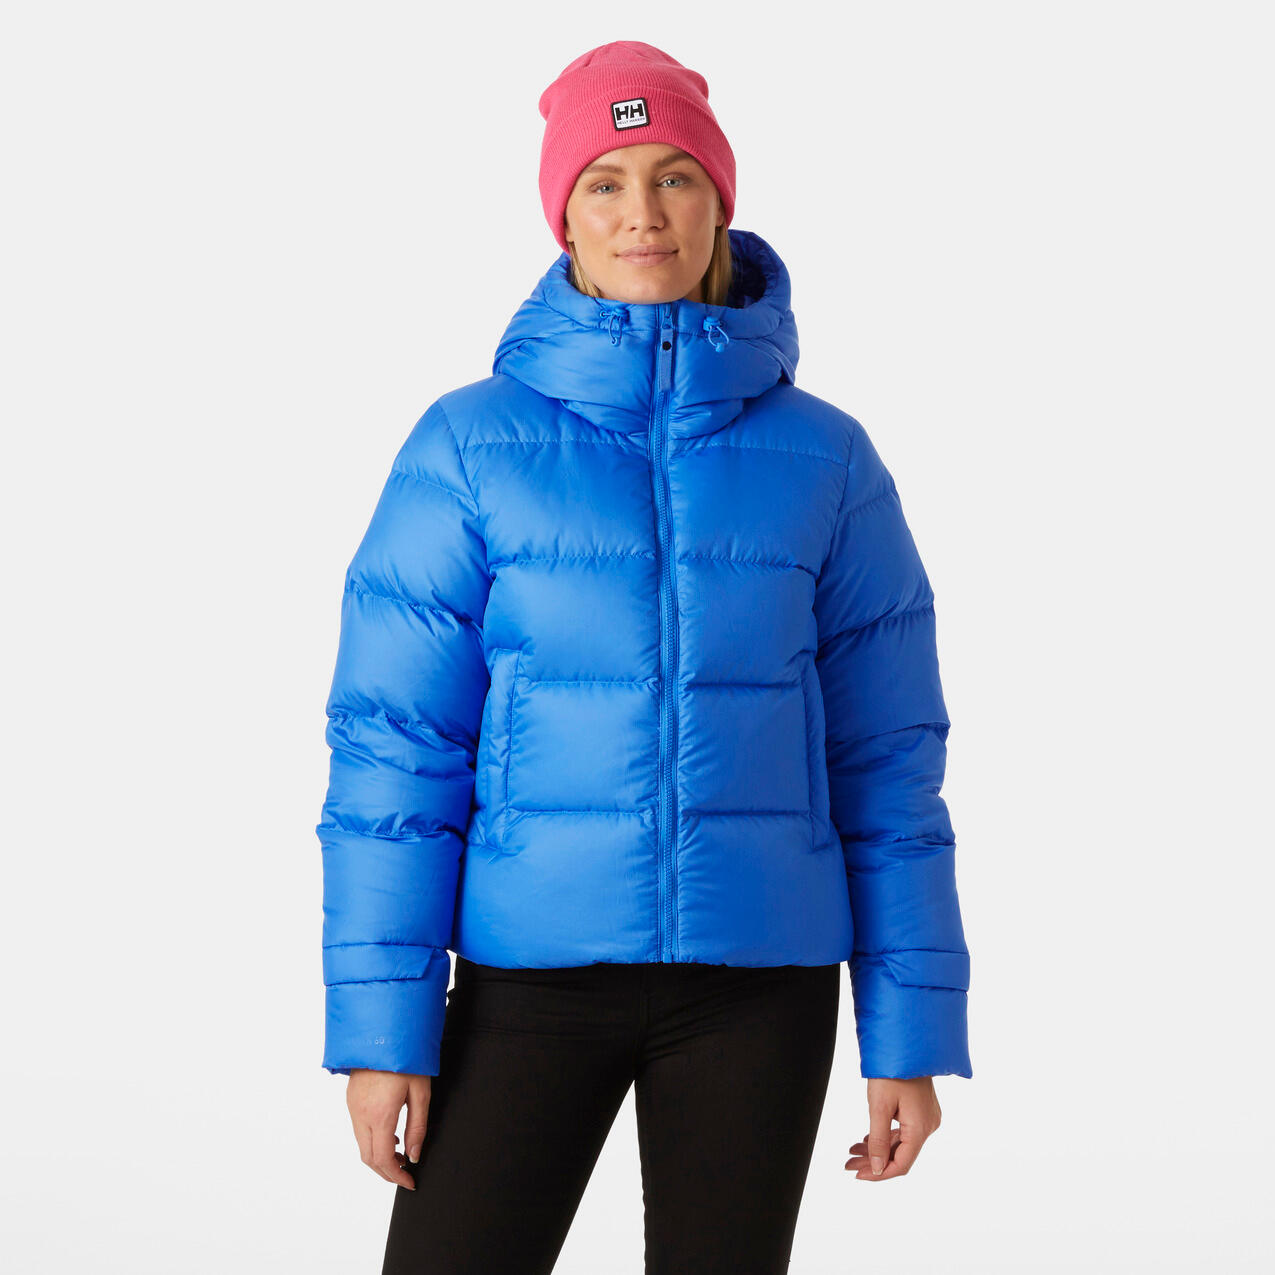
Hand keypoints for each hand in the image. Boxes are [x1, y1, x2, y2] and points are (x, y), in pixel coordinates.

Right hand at [346, 1069, 432, 1189]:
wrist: (382, 1031)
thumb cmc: (406, 1057)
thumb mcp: (420, 1092)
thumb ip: (417, 1127)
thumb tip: (413, 1156)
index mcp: (379, 1115)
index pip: (382, 1160)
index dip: (396, 1177)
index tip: (410, 1183)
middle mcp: (360, 1114)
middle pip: (368, 1158)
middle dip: (386, 1172)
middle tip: (405, 1176)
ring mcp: (353, 1106)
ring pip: (361, 1145)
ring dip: (378, 1157)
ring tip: (400, 1156)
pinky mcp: (351, 1099)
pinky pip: (358, 1129)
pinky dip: (372, 1141)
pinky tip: (389, 1136)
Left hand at [845, 1076, 940, 1181]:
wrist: (906, 1044)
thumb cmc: (892, 1071)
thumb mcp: (879, 1107)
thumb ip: (879, 1140)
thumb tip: (877, 1168)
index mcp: (920, 1128)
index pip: (901, 1164)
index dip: (879, 1174)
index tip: (859, 1175)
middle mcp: (928, 1126)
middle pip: (900, 1155)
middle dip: (873, 1162)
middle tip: (849, 1165)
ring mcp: (926, 1117)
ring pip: (900, 1143)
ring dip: (877, 1149)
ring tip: (852, 1153)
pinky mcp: (921, 1110)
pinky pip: (903, 1131)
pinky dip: (885, 1137)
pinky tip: (868, 1140)